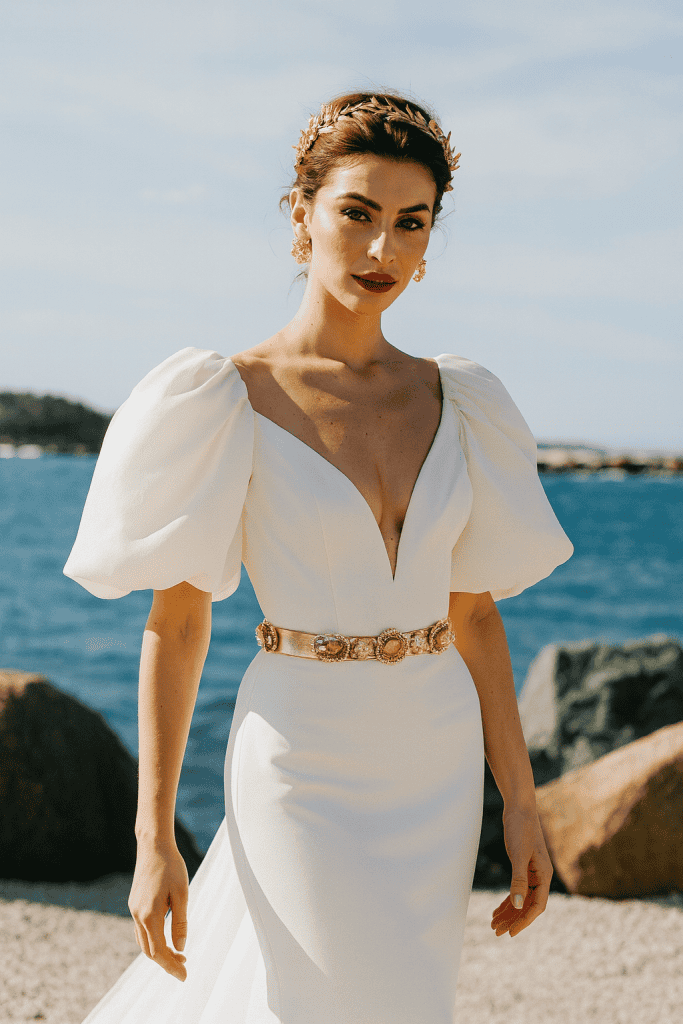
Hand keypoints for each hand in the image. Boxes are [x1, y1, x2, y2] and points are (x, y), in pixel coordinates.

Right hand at [128, 840, 188, 980]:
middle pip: (149, 951)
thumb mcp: (182, 894)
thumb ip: (180, 922)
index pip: (159, 951)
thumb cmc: (171, 867)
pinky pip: (141, 930)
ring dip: (159, 952)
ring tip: (179, 955)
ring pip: (143, 942)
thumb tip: (180, 948)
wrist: (153, 845)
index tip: (185, 976)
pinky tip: (165, 938)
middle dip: (166, 962)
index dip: (171, 966)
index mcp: (149, 915)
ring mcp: (134, 909)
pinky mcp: (134, 904)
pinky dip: (152, 940)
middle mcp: (138, 915)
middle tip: (184, 967)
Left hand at [490, 804, 552, 937]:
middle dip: (513, 919)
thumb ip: (518, 880)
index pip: (537, 906)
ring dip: (508, 912)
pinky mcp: (523, 866)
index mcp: (544, 876)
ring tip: (493, 924)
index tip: (510, 932)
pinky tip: (497, 909)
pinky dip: (507, 900)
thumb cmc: (521, 829)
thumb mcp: (518, 855)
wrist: (519, 808)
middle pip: (528, 905)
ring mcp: (532, 872)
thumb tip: (516, 905)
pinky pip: (517, 889)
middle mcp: (540, 877)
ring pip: (521, 899)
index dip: (524, 920)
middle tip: (497, 931)